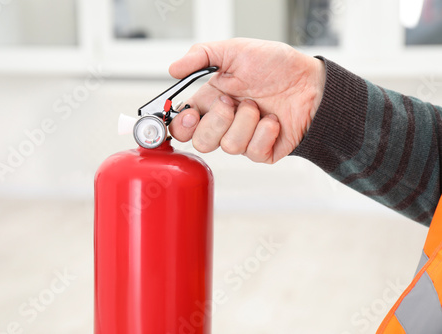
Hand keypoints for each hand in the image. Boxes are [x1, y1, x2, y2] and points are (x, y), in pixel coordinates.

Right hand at [168, 38, 325, 163]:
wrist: (311, 83)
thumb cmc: (276, 66)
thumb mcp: (235, 50)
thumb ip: (201, 56)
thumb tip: (173, 68)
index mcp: (210, 102)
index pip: (181, 127)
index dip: (181, 126)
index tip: (190, 115)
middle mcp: (224, 123)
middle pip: (201, 143)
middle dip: (218, 121)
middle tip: (232, 101)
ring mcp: (243, 139)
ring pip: (228, 147)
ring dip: (246, 121)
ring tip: (259, 105)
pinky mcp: (262, 151)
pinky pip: (253, 151)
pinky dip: (265, 131)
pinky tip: (272, 119)